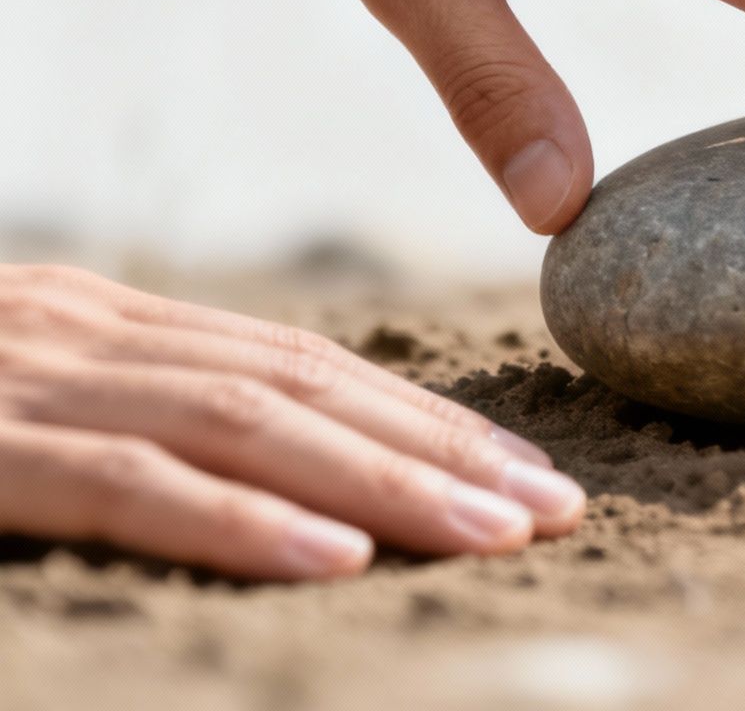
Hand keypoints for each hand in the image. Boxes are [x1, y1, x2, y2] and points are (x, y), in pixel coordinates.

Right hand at [0, 265, 583, 579]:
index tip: (522, 469)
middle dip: (440, 450)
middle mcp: (83, 332)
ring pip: (246, 424)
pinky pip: (127, 484)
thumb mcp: (13, 404)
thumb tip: (267, 481)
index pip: (297, 364)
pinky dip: (240, 520)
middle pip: (301, 385)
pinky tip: (334, 557)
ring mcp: (31, 381)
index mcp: (101, 322)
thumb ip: (121, 420)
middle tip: (555, 506)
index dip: (419, 419)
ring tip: (495, 532)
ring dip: (385, 483)